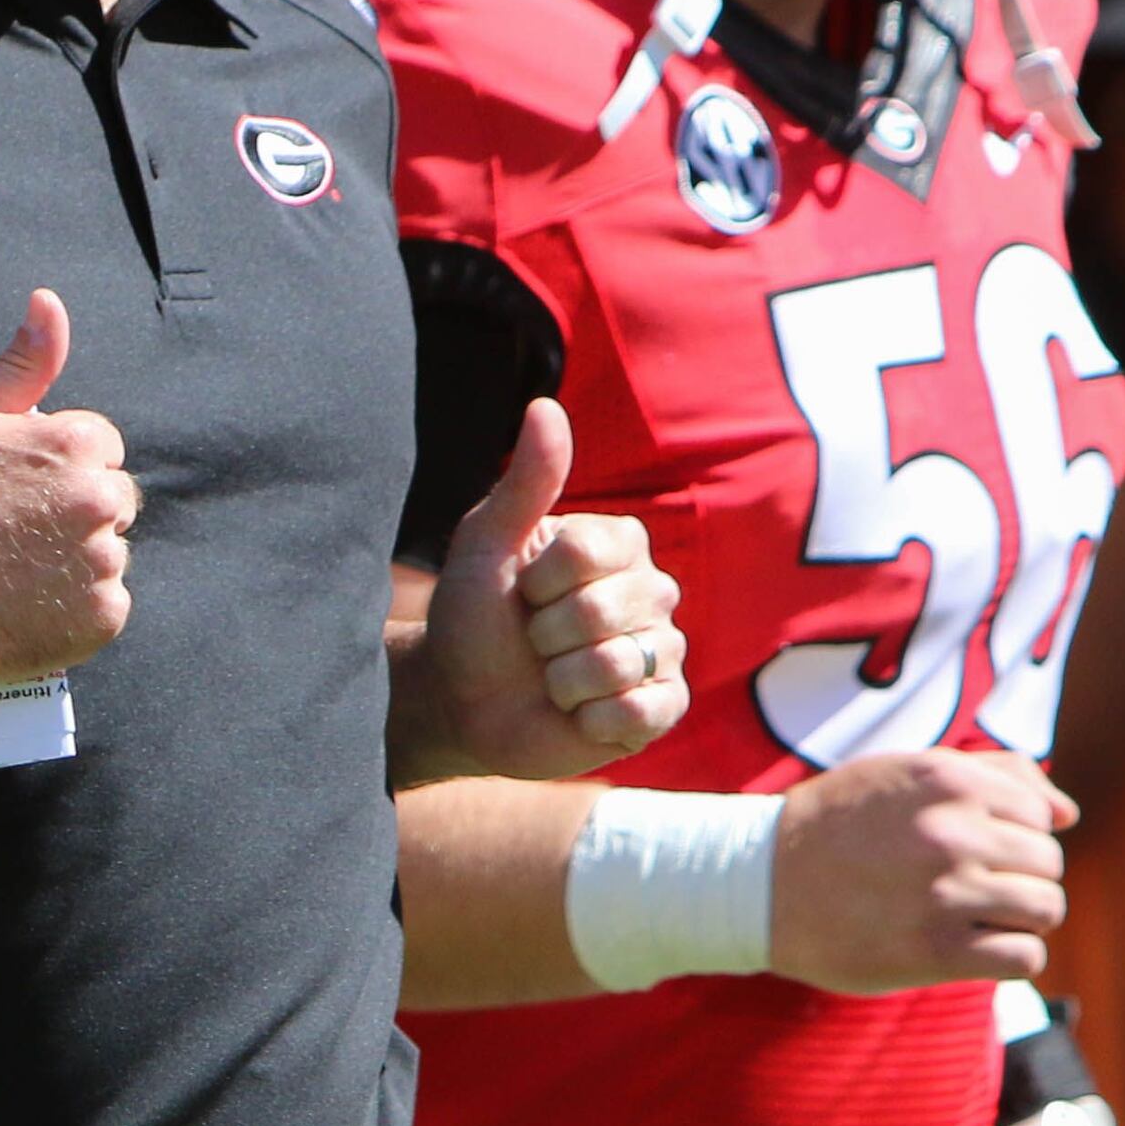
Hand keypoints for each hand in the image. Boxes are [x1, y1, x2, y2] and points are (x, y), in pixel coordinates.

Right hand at [0, 292, 138, 687]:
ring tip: (16, 575)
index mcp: (75, 446)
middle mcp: (98, 502)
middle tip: (16, 536)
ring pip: (110, 557)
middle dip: (77, 514)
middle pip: (114, 503)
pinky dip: (76, 613)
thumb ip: (21, 363)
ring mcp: (101, 564)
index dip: (60, 470)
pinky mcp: (98, 619)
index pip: (102, 450)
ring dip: (78, 565)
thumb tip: (48, 302)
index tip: (19, 494)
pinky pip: (106, 609)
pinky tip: (26, 607)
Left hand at [416, 396, 683, 777]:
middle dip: (545, 635)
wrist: (462, 700)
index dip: (539, 581)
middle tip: (534, 642)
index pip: (587, 552)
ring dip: (562, 681)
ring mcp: (663, 652)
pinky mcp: (661, 709)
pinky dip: (592, 719)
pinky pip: (641, 712)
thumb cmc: (475, 616)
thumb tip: (545, 405)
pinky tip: (577, 713)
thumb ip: (525, 481)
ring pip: (616, 663)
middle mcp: (652, 592)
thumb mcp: (487, 544)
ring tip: (553, 678)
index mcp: (619, 544)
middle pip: (600, 610)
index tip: (524, 592)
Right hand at [770, 747, 1070, 991]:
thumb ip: (995, 776)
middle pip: (1049, 863)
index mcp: (949, 779)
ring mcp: (946, 892)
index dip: (1020, 838)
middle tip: (977, 892)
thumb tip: (1068, 814)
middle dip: (1023, 880)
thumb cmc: (841, 824)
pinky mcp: (936, 951)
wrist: (761, 883)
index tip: (981, 853)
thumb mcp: (909, 772)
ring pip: (1045, 909)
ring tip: (981, 921)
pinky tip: (976, 950)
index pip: (1042, 815)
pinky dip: (1011, 957)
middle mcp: (953, 831)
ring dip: (1022, 921)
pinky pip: (1023, 957)